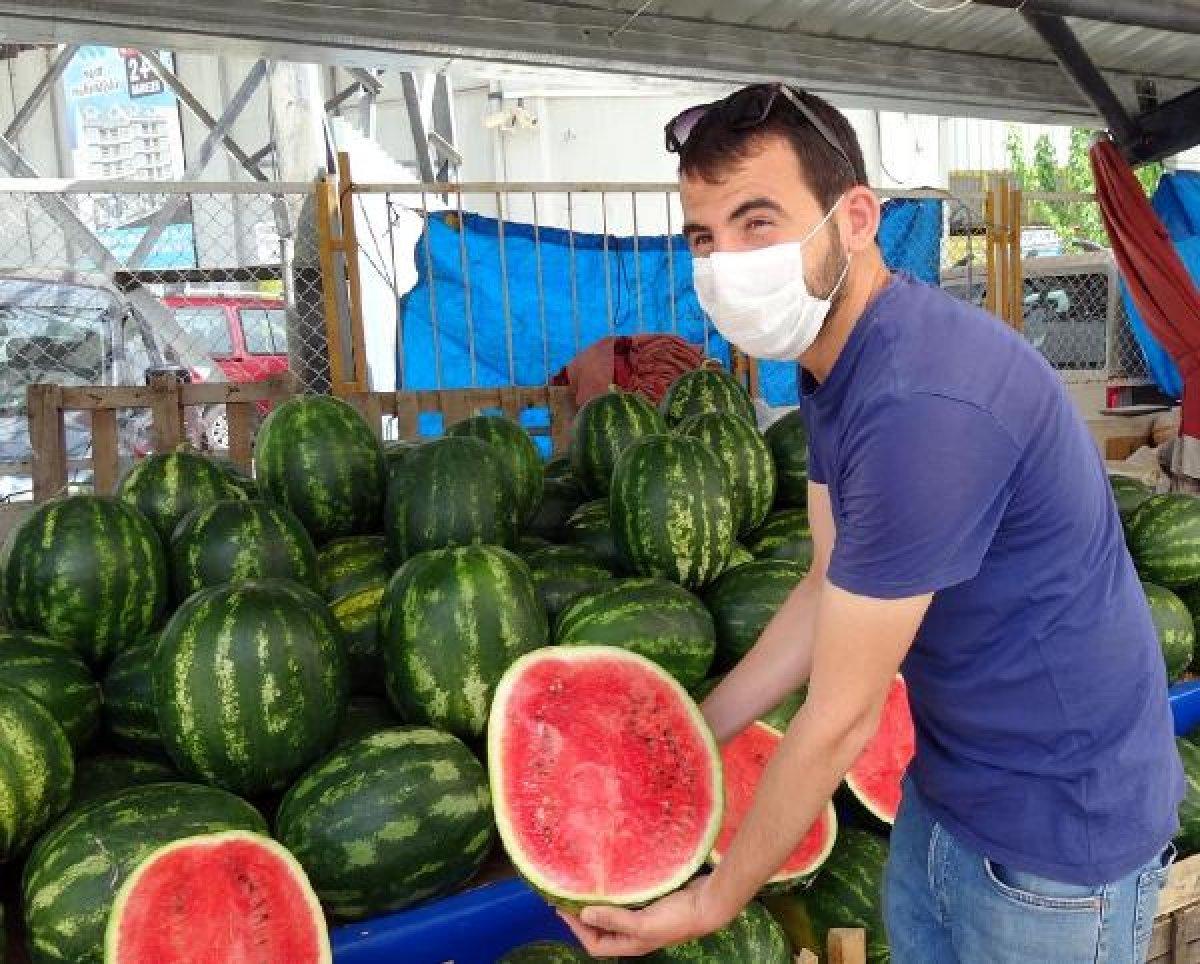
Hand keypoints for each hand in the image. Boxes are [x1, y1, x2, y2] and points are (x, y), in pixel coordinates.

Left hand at [557, 878, 732, 957]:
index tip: (563, 908)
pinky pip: (625, 902)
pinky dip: (614, 894)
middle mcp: (634, 934)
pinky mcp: (650, 904)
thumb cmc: (676, 918)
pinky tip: (609, 880)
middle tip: (569, 895)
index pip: (595, 944)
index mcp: (630, 945)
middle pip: (601, 930)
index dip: (577, 929)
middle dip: (583, 916)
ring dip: (598, 904)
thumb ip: (613, 919)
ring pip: (612, 915)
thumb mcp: (642, 922)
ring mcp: (642, 919)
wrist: (707, 904)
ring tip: (584, 886)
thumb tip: (583, 915)